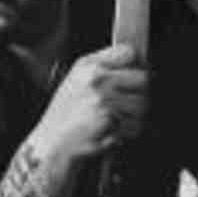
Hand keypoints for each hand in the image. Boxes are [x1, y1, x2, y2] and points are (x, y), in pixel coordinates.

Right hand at [30, 44, 148, 162]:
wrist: (54, 144)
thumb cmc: (64, 115)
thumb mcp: (76, 79)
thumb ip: (102, 64)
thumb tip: (133, 58)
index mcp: (89, 66)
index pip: (129, 52)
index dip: (134, 64)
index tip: (131, 74)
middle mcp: (98, 81)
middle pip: (143, 78)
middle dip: (140, 91)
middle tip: (128, 101)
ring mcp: (106, 101)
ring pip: (143, 103)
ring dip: (136, 114)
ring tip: (117, 118)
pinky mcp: (112, 122)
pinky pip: (136, 124)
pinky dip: (129, 130)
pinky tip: (113, 130)